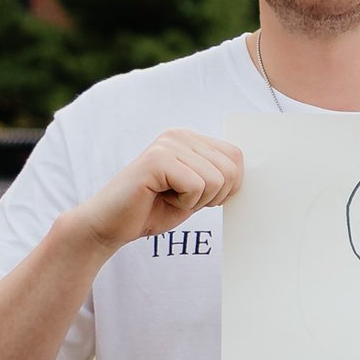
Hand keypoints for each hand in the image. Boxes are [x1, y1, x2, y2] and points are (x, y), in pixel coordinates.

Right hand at [70, 128, 243, 258]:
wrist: (110, 224)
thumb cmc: (153, 210)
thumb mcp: (196, 193)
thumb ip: (219, 179)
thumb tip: (249, 174)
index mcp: (191, 139)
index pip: (236, 157)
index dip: (227, 187)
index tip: (198, 196)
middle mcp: (180, 134)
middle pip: (230, 169)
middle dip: (213, 197)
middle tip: (181, 199)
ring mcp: (167, 144)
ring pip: (215, 180)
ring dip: (196, 201)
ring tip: (169, 197)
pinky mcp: (157, 159)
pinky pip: (196, 186)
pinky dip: (184, 203)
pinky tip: (160, 197)